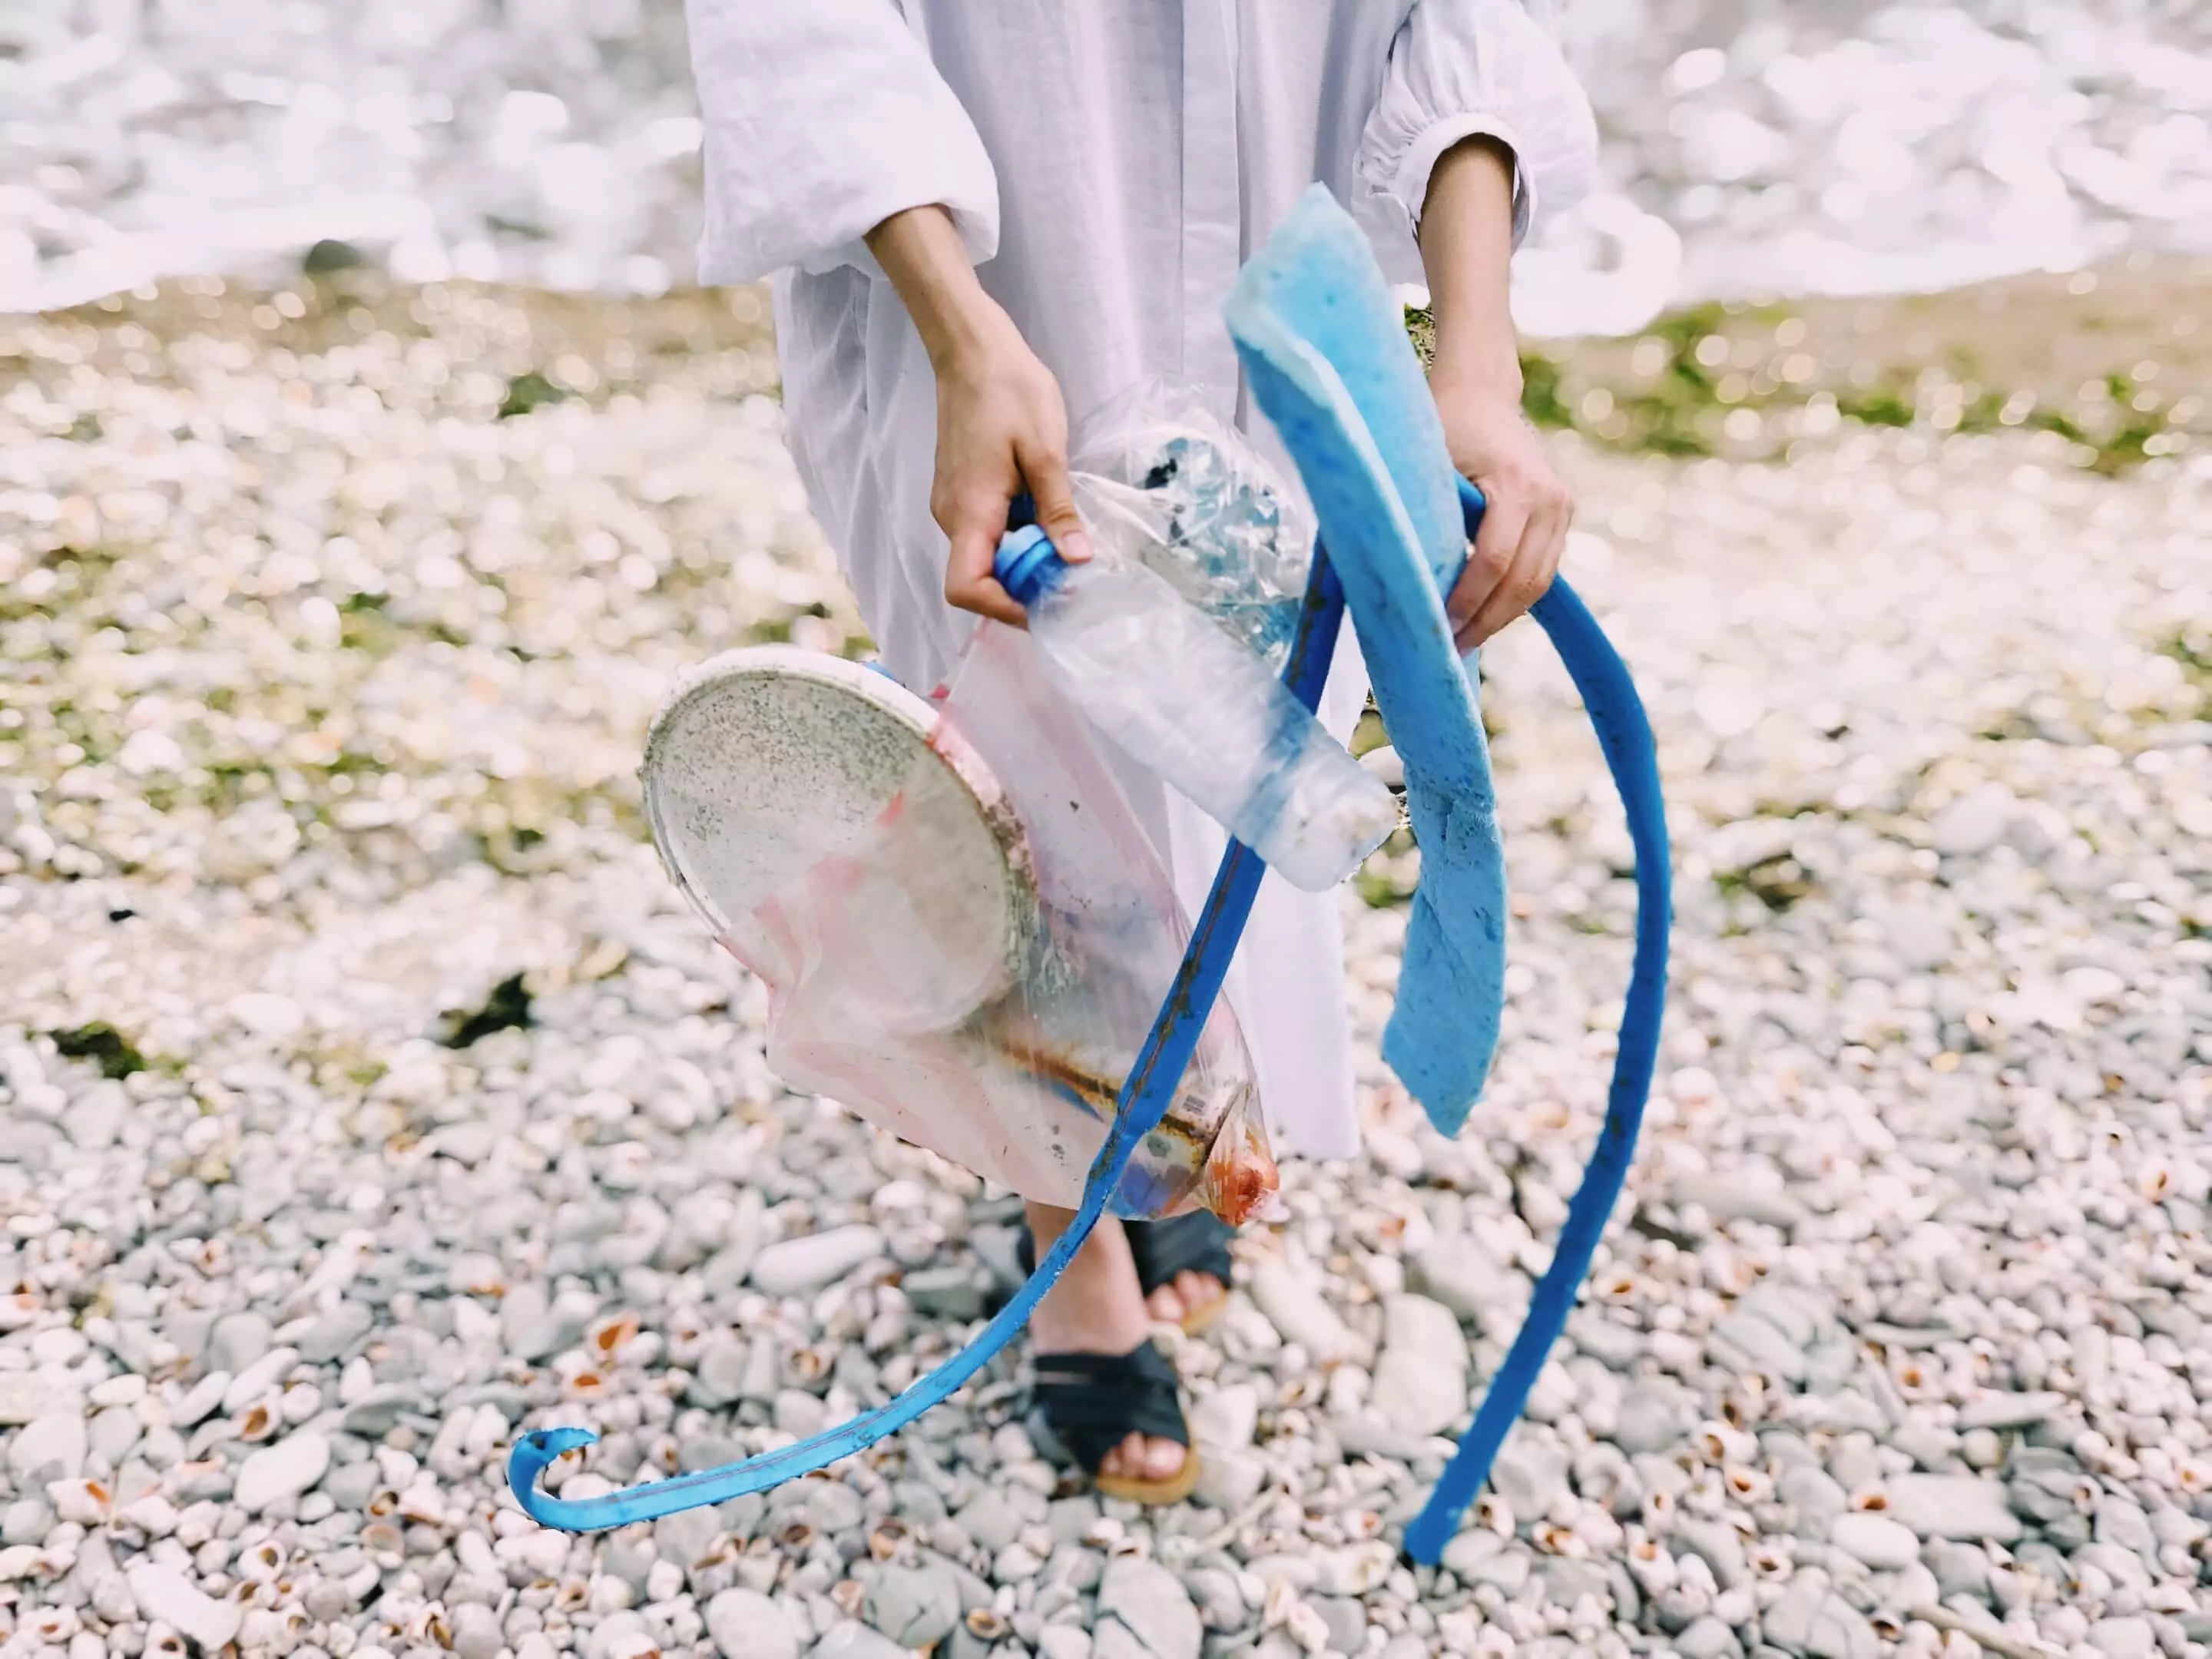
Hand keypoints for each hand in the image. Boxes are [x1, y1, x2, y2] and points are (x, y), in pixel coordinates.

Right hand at [928, 306, 1090, 625]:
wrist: (972, 350)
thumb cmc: (1009, 391)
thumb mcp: (1046, 452)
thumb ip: (1059, 512)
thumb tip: (1076, 563)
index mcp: (969, 512)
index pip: (967, 589)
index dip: (1005, 608)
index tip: (1049, 602)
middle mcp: (951, 517)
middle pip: (979, 579)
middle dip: (1024, 587)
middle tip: (1073, 578)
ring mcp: (952, 505)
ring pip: (985, 557)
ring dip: (1023, 561)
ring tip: (1066, 548)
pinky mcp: (961, 493)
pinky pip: (986, 533)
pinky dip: (1015, 539)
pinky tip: (1047, 520)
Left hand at [1432, 375, 1571, 650]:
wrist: (1481, 391)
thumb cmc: (1444, 423)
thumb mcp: (1429, 465)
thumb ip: (1425, 517)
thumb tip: (1400, 579)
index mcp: (1518, 485)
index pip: (1493, 561)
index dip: (1467, 601)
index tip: (1440, 629)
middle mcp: (1551, 498)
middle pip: (1523, 582)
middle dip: (1486, 622)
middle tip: (1450, 652)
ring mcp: (1562, 508)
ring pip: (1538, 583)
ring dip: (1502, 618)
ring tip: (1464, 643)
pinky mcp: (1562, 515)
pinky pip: (1541, 571)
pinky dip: (1513, 598)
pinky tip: (1482, 617)